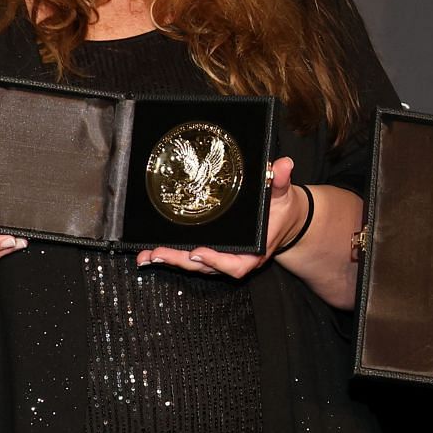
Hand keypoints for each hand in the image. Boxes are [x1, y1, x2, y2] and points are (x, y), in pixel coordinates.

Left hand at [137, 155, 305, 277]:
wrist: (285, 219)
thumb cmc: (281, 208)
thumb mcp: (283, 193)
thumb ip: (282, 181)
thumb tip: (284, 164)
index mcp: (254, 251)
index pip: (236, 264)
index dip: (216, 261)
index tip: (198, 252)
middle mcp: (237, 258)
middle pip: (206, 268)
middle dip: (181, 262)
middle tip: (158, 254)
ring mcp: (222, 257)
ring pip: (195, 265)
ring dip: (171, 261)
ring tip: (147, 256)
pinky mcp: (213, 252)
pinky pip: (192, 258)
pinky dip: (172, 257)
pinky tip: (151, 254)